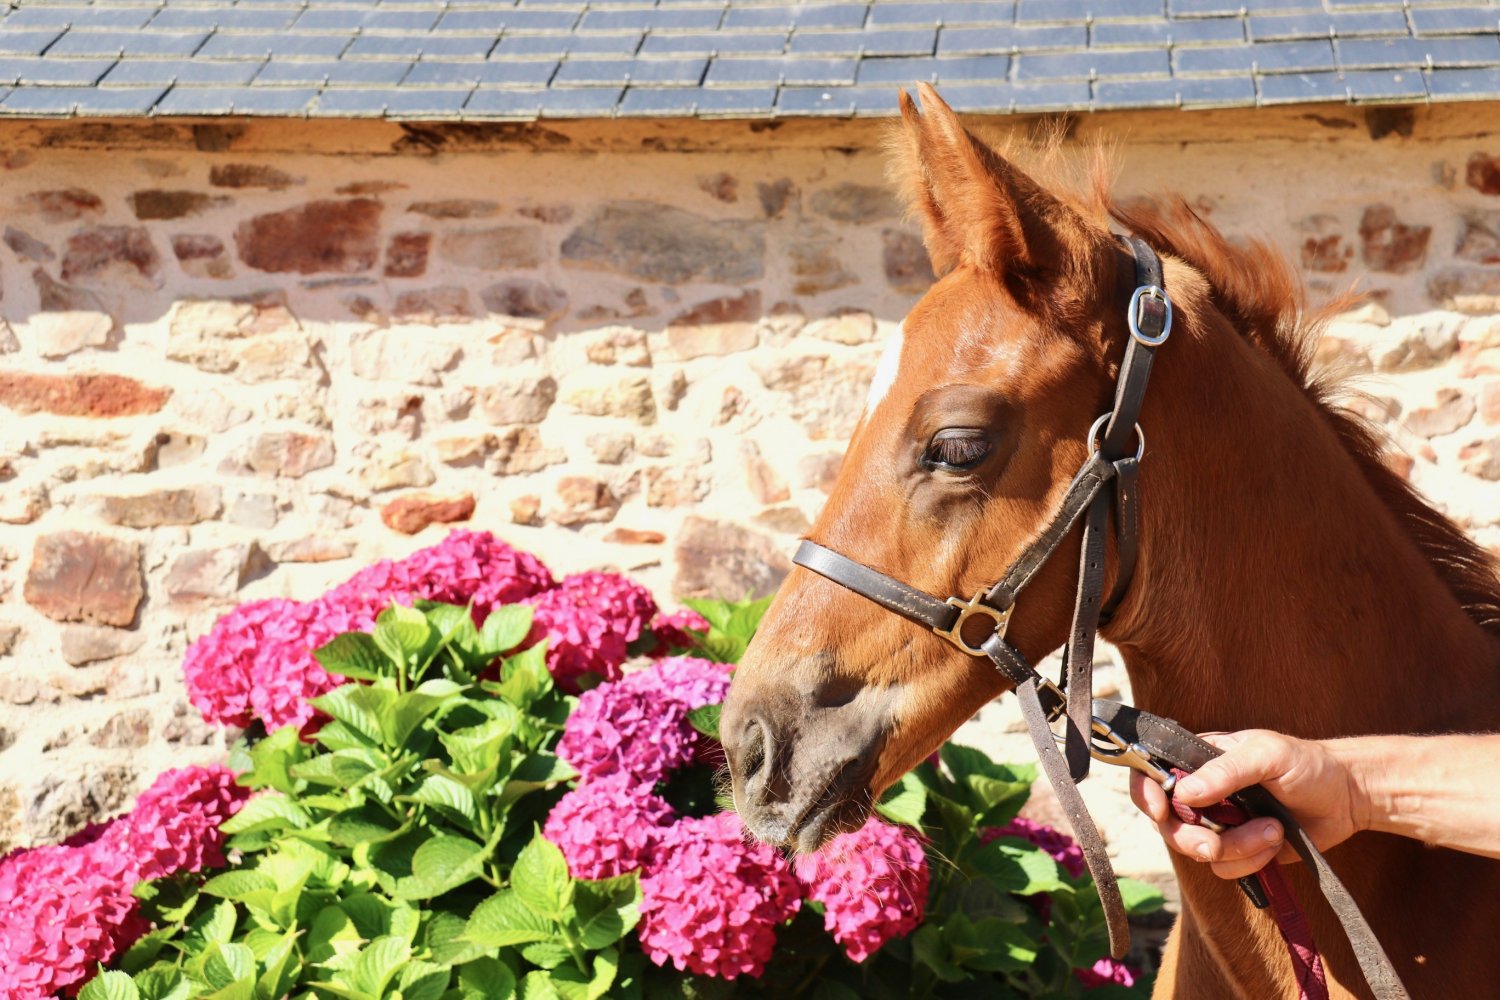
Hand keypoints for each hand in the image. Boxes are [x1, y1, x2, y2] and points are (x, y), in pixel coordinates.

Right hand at [1129, 730, 1365, 879]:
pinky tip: (1275, 840)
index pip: (1151, 774)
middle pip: (1167, 823)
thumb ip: (1226, 770)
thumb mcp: (1267, 754)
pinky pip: (1225, 868)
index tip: (1163, 811)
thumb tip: (1184, 792)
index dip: (1147, 794)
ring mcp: (1218, 824)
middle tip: (1213, 843)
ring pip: (1197, 850)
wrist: (1346, 798)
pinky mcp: (1239, 850)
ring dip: (1236, 847)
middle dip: (1191, 837)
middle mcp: (1201, 793)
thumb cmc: (1306, 764)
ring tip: (1272, 829)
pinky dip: (1251, 860)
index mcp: (1198, 761)